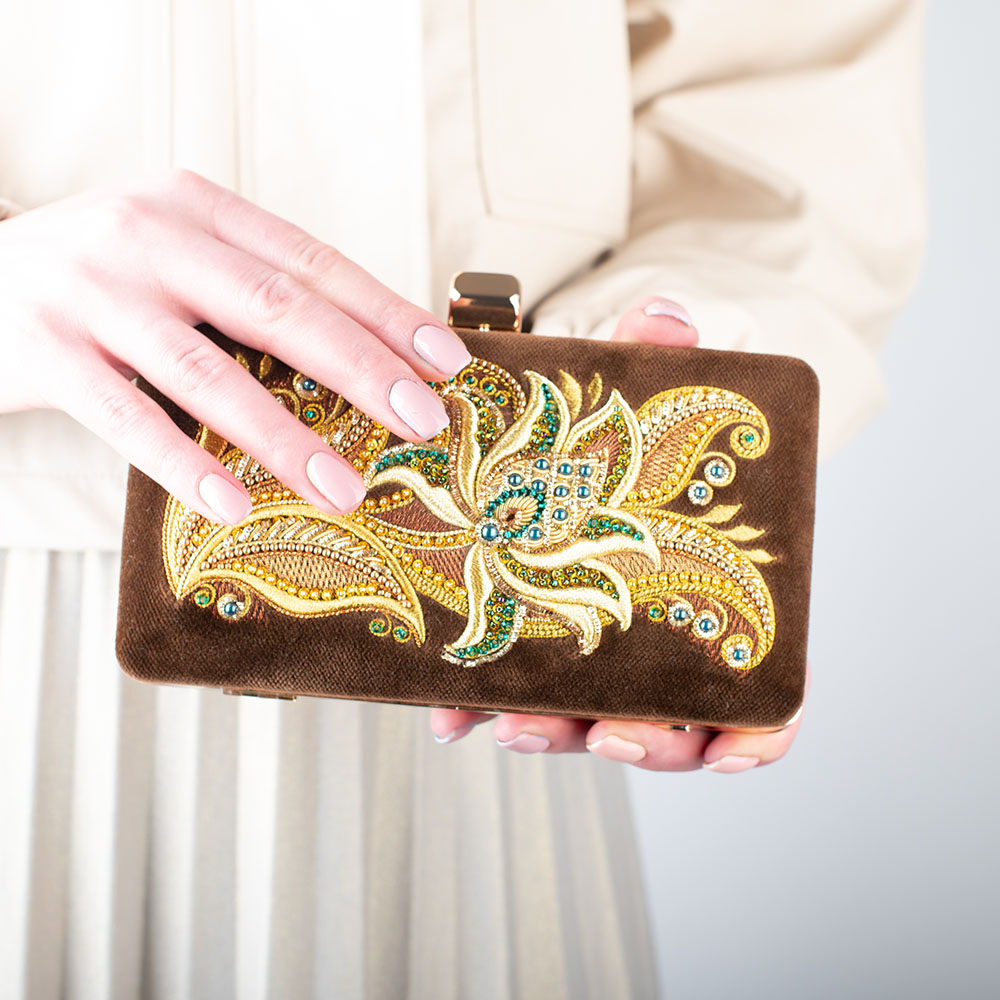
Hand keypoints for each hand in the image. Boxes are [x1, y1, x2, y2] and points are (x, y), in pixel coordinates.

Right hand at [0, 169, 471, 523]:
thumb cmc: (96, 278)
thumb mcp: (175, 254)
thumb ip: (252, 290)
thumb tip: (363, 359)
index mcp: (197, 208)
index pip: (312, 262)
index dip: (385, 312)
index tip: (446, 360)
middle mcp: (149, 236)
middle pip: (275, 307)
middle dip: (359, 368)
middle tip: (422, 419)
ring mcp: (93, 291)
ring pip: (207, 370)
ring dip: (285, 436)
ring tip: (344, 488)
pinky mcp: (45, 351)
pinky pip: (125, 419)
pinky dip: (185, 465)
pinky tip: (234, 504)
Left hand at [429, 297, 805, 772]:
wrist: (545, 445)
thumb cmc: (611, 433)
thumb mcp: (634, 390)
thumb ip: (658, 355)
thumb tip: (663, 317)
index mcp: (704, 597)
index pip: (761, 695)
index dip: (755, 734)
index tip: (728, 749)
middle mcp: (654, 643)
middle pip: (670, 728)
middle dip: (642, 744)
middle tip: (606, 732)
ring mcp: (589, 654)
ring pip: (587, 726)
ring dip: (556, 734)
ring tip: (513, 720)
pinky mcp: (526, 650)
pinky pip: (512, 701)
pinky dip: (485, 711)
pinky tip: (451, 709)